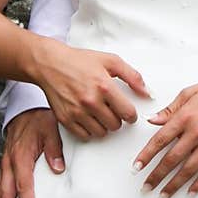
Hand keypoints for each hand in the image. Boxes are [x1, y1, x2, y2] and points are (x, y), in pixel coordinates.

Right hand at [0, 108, 62, 197]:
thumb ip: (54, 148)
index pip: (23, 185)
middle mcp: (8, 165)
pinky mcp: (4, 170)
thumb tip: (58, 168)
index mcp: (20, 156)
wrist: (24, 110)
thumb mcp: (50, 129)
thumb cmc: (39, 120)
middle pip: (4, 196)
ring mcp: (4, 168)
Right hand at [33, 36, 150, 138]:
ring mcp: (77, 112)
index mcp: (104, 86)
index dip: (131, 115)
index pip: (128, 113)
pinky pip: (85, 136)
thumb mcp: (110, 61)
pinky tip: (89, 118)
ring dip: (104, 125)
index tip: (128, 112)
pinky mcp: (65, 119)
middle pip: (115, 125)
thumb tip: (147, 92)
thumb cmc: (79, 61)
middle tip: (112, 109)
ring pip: (101, 132)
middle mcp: (91, 101)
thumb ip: (133, 76)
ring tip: (100, 112)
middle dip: (117, 118)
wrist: (50, 64)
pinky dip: (89, 130)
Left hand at [135, 70, 197, 197]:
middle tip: (145, 187)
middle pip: (171, 159)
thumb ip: (169, 110)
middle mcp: (196, 133)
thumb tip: (152, 120)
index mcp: (185, 117)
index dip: (146, 155)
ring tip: (162, 196)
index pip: (160, 140)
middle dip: (156, 176)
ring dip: (173, 185)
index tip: (136, 167)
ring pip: (188, 169)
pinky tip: (189, 194)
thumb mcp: (189, 93)